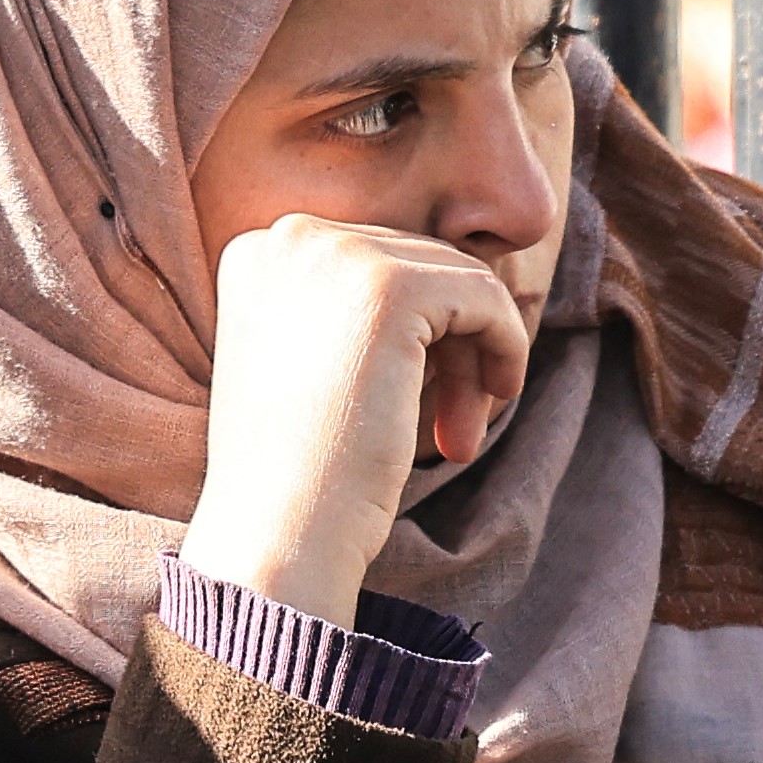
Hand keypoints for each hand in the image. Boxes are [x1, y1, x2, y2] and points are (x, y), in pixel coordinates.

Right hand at [185, 217, 538, 634]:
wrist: (279, 525)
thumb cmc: (296, 468)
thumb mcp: (307, 361)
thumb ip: (350, 308)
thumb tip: (459, 280)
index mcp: (256, 251)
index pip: (371, 260)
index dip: (412, 331)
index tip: (417, 401)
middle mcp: (289, 237)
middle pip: (417, 265)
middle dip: (447, 347)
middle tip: (454, 431)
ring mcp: (337, 256)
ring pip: (456, 278)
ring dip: (474, 355)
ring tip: (463, 434)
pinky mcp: (390, 286)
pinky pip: (485, 295)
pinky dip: (506, 344)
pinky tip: (496, 397)